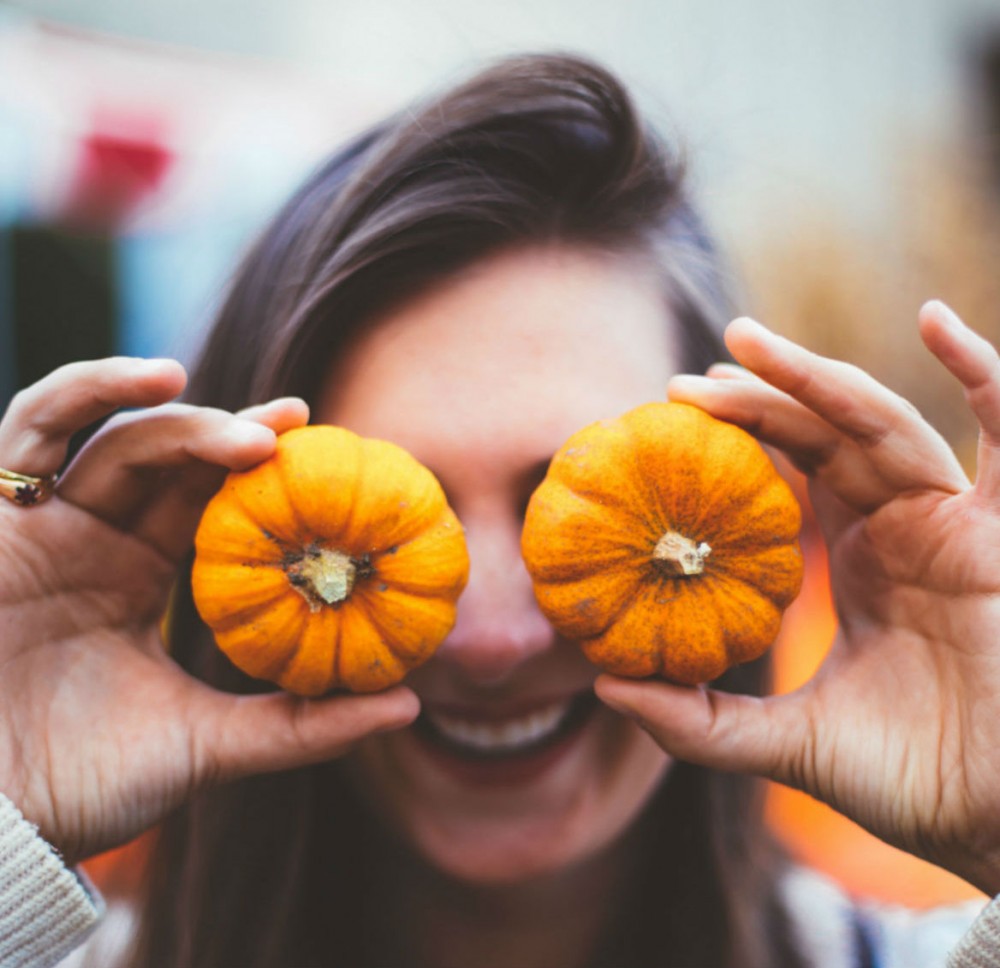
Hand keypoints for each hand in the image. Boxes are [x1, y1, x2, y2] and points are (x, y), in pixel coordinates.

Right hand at [0, 359, 418, 864]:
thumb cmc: (84, 787)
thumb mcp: (209, 746)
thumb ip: (301, 726)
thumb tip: (407, 705)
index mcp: (142, 578)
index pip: (212, 504)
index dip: (265, 476)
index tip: (333, 458)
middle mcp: (98, 541)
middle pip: (174, 461)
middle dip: (237, 435)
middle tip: (302, 425)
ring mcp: (47, 524)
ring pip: (119, 437)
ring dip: (184, 416)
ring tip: (258, 430)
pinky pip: (32, 430)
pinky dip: (86, 391)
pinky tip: (157, 378)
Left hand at [595, 301, 999, 895]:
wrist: (984, 816)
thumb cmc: (897, 777)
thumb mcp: (778, 741)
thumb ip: (694, 720)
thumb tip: (602, 687)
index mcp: (854, 555)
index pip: (790, 468)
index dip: (740, 435)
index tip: (672, 415)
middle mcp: (898, 526)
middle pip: (823, 432)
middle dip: (759, 394)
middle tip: (683, 378)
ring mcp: (948, 523)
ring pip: (880, 421)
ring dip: (815, 375)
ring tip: (742, 342)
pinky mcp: (996, 536)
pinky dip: (983, 374)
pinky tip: (934, 321)